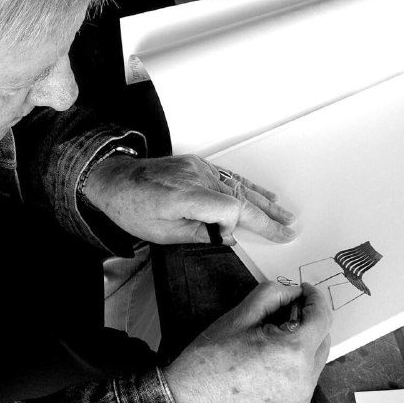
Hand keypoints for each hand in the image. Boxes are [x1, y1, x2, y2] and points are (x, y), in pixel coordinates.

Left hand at [82, 154, 294, 244]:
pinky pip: (227, 176)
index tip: (261, 237)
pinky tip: (260, 192)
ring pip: (237, 185)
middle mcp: (196, 177)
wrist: (115, 180)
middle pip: (241, 196)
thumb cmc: (132, 208)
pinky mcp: (196, 165)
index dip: (248, 225)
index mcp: (187, 196)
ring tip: (284, 211)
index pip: (232, 208)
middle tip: (289, 227)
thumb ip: (198, 235)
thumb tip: (226, 237)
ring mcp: (198, 168)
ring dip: (262, 199)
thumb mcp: (162, 234)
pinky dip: (245, 185)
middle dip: (267, 214)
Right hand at [163, 282, 331, 402]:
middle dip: (308, 323)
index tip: (305, 291)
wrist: (190, 402)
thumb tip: (293, 292)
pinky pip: (303, 384)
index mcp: (292, 353)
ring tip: (270, 343)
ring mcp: (300, 402)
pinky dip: (293, 370)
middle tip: (282, 315)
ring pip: (314, 363)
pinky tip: (267, 367)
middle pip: (322, 340)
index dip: (315, 299)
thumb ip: (271, 295)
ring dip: (301, 347)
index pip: (322, 318)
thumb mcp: (238, 316)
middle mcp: (303, 381)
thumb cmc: (209, 359)